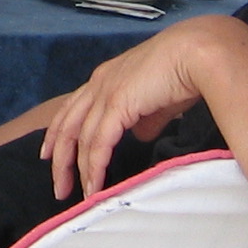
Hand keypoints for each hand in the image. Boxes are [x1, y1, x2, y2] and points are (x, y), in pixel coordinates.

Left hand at [39, 17, 235, 201]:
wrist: (197, 52)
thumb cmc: (184, 70)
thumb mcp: (157, 99)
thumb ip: (146, 118)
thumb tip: (140, 134)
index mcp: (106, 78)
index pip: (72, 110)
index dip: (59, 134)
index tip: (50, 156)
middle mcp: (99, 83)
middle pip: (67, 125)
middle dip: (59, 158)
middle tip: (59, 186)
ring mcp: (105, 92)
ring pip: (80, 137)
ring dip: (77, 169)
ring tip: (81, 195)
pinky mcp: (117, 104)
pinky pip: (99, 143)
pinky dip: (94, 167)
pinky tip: (94, 186)